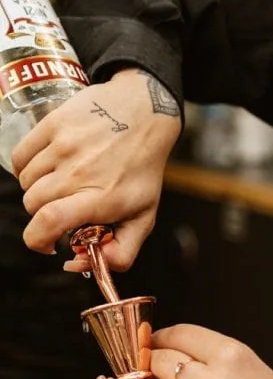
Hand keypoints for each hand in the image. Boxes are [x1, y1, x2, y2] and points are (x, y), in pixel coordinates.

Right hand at [13, 68, 180, 270]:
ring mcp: (63, 145)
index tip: (47, 243)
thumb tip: (79, 265)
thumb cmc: (142, 167)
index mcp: (101, 197)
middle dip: (44, 213)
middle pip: (33, 204)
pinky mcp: (52, 124)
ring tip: (61, 183)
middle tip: (65, 206)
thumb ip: (121, 253)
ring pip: (25, 181)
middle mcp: (79, 171)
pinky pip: (20, 156)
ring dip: (37, 188)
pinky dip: (26, 166)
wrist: (146, 112)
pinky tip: (46, 166)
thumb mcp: (144, 216)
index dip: (37, 239)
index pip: (48, 221)